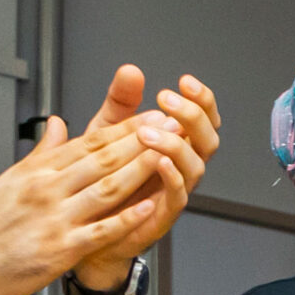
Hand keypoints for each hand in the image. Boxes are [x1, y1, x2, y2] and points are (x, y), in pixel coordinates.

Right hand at [0, 114, 172, 294]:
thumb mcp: (12, 180)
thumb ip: (43, 153)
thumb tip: (60, 124)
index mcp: (37, 170)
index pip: (89, 143)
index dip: (125, 128)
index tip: (152, 116)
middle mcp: (47, 188)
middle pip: (103, 159)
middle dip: (141, 141)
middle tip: (172, 126)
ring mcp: (55, 218)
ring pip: (106, 188)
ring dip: (140, 170)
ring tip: (168, 155)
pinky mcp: (60, 248)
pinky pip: (100, 230)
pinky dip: (126, 217)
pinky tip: (149, 206)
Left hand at [67, 64, 219, 286]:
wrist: (85, 223)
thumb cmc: (101, 180)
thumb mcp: (107, 130)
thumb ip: (121, 102)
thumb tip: (131, 71)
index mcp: (174, 143)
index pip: (202, 119)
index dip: (201, 100)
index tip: (185, 82)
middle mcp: (180, 166)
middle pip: (208, 139)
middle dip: (193, 116)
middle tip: (168, 100)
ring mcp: (174, 190)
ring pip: (196, 166)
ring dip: (176, 144)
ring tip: (149, 132)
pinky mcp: (162, 214)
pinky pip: (179, 196)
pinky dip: (172, 177)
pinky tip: (159, 162)